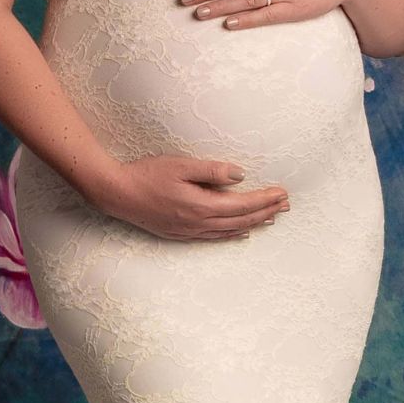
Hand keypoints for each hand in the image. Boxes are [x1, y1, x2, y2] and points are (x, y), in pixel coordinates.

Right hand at [93, 153, 289, 241]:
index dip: (265, 199)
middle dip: (266, 212)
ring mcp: (190, 231)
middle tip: (286, 205)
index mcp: (201, 205)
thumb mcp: (180, 165)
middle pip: (242, 220)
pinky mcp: (181, 233)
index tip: (282, 193)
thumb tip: (240, 176)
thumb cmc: (147, 174)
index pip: (243, 204)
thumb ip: (212, 171)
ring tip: (272, 217)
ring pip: (231, 231)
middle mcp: (199, 223)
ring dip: (254, 223)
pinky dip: (233, 234)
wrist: (117, 194)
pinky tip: (242, 232)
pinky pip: (215, 237)